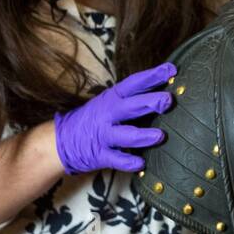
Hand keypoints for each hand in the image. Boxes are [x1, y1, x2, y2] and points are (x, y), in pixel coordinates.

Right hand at [52, 61, 175, 174]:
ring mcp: (104, 135)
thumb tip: (166, 91)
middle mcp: (109, 114)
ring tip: (160, 136)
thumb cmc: (95, 118)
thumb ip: (133, 98)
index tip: (171, 70)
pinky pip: (117, 159)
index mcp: (113, 97)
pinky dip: (129, 162)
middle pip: (131, 106)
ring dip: (143, 136)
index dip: (153, 76)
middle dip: (150, 102)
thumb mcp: (110, 102)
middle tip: (168, 101)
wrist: (62, 140)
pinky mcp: (100, 154)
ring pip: (126, 135)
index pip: (134, 83)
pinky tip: (141, 163)